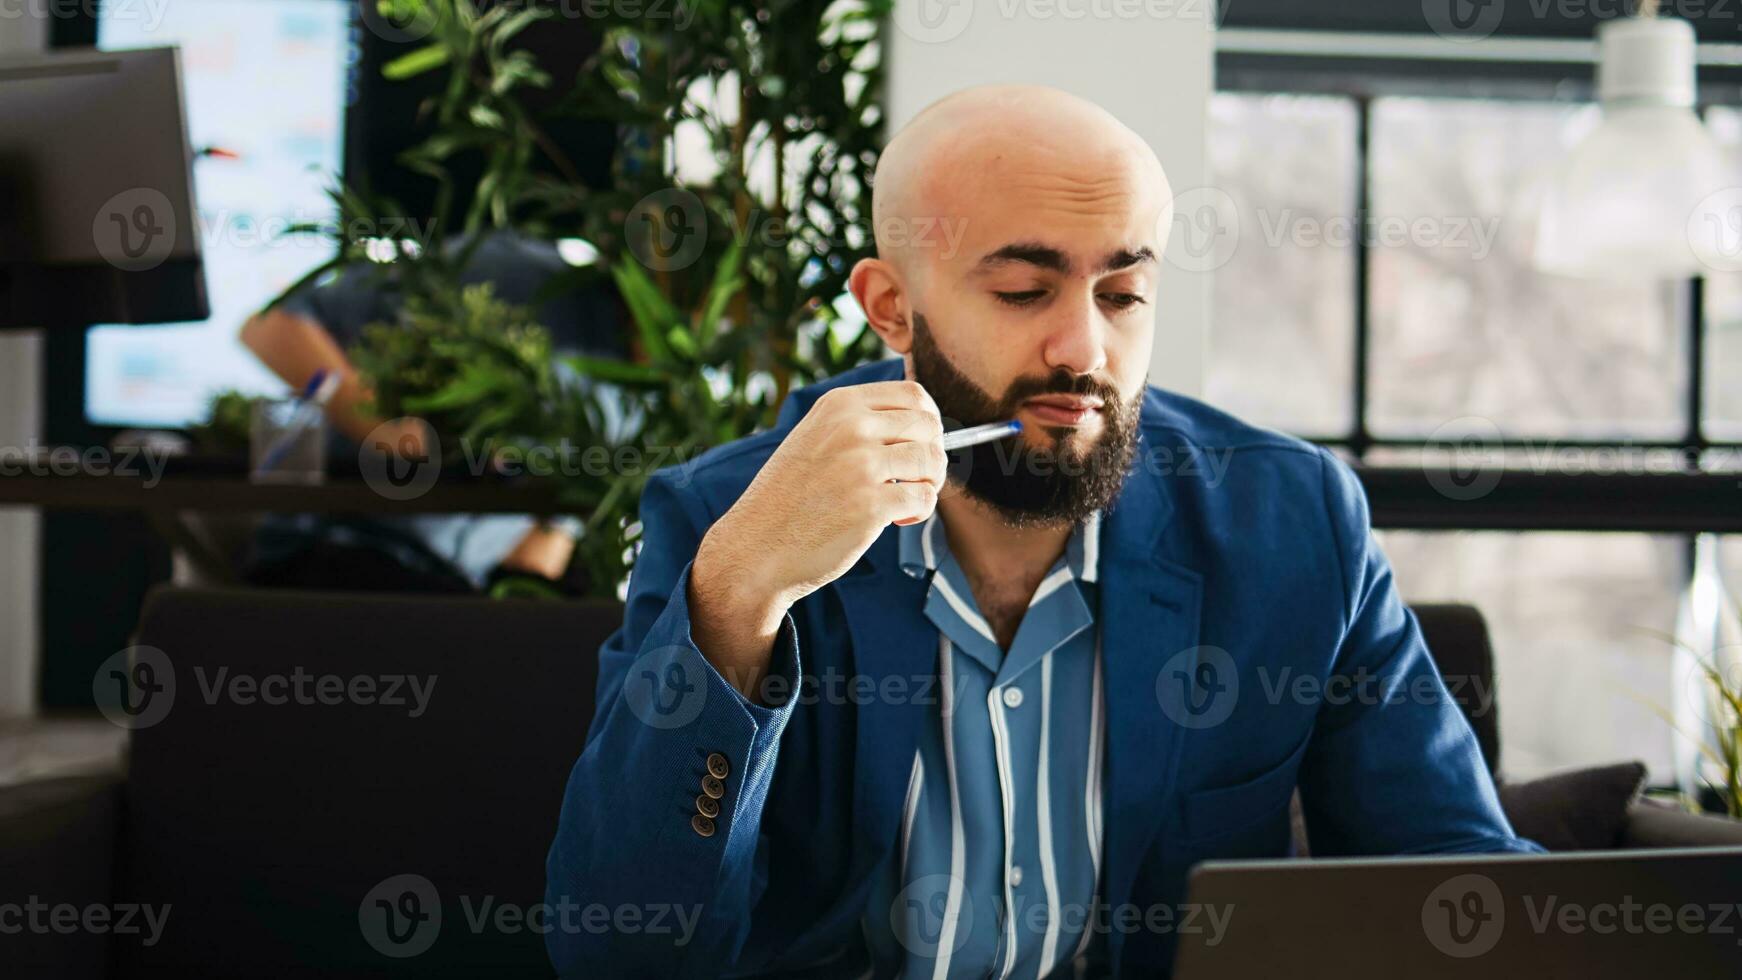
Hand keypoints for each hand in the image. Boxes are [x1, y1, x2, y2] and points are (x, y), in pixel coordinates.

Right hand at [687, 381, 945, 696]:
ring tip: (905, 502)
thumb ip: (859, 425)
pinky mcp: (871, 505)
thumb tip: (924, 422)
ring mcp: (861, 465)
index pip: (913, 393)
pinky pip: (924, 499)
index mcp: (839, 405)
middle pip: (930, 426)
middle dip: (933, 454)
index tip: (921, 445)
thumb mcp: (816, 438)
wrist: (756, 548)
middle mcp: (852, 427)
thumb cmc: (789, 499)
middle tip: (915, 480)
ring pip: (933, 461)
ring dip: (929, 485)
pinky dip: (919, 512)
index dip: (929, 421)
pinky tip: (895, 521)